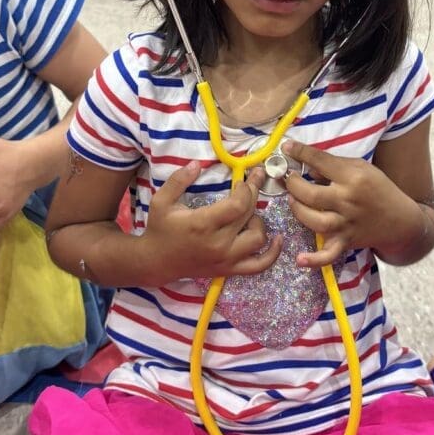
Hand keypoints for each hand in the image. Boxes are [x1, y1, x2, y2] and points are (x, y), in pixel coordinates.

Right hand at [144, 162, 282, 280]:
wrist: (156, 262)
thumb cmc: (160, 229)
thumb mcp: (161, 201)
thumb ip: (178, 180)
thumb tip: (196, 163)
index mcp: (203, 224)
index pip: (238, 205)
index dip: (246, 189)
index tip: (242, 181)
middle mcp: (218, 244)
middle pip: (249, 216)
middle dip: (254, 195)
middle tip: (254, 182)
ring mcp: (226, 259)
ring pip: (258, 239)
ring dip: (258, 222)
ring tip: (248, 213)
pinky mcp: (229, 270)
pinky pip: (259, 266)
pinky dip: (272, 254)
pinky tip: (278, 239)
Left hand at [281, 139, 413, 267]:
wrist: (400, 220)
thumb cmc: (378, 189)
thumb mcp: (361, 168)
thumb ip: (335, 166)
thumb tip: (306, 168)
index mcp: (353, 177)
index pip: (321, 162)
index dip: (301, 152)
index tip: (286, 146)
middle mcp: (348, 201)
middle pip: (312, 195)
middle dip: (293, 185)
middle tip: (288, 179)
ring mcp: (346, 224)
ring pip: (315, 221)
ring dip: (298, 210)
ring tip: (293, 200)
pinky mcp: (346, 242)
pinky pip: (329, 254)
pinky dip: (314, 260)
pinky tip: (300, 260)